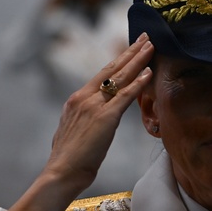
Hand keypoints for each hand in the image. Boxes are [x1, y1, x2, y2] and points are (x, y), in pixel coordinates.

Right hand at [2, 33, 154, 210]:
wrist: (60, 173)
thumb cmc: (67, 160)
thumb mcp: (72, 132)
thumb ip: (82, 120)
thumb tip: (90, 120)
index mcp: (76, 100)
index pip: (101, 75)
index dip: (118, 60)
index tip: (130, 48)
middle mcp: (84, 98)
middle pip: (111, 69)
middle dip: (130, 51)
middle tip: (145, 37)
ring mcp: (94, 106)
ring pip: (120, 77)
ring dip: (137, 60)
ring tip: (151, 46)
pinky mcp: (105, 118)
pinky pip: (124, 96)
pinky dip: (138, 82)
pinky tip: (149, 72)